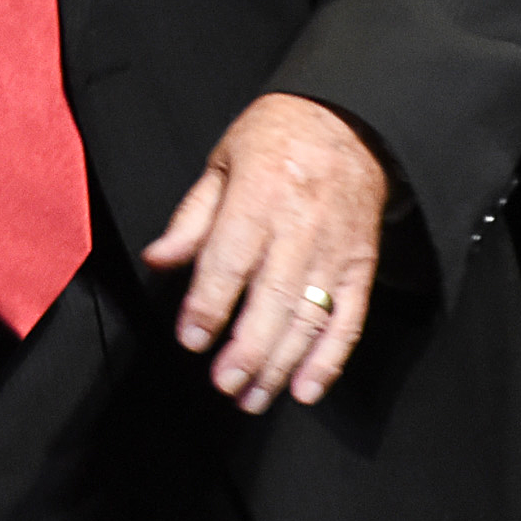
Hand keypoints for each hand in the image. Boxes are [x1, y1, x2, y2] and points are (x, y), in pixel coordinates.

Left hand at [142, 92, 388, 411]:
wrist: (351, 122)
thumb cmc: (275, 138)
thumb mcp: (222, 161)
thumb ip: (192, 217)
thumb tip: (159, 259)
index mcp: (258, 196)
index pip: (230, 259)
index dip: (210, 303)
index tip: (191, 338)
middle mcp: (300, 227)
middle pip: (273, 298)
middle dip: (248, 349)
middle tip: (224, 384)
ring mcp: (335, 250)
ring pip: (310, 317)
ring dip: (282, 364)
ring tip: (255, 397)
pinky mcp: (361, 266)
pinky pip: (350, 319)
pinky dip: (331, 359)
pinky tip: (306, 387)